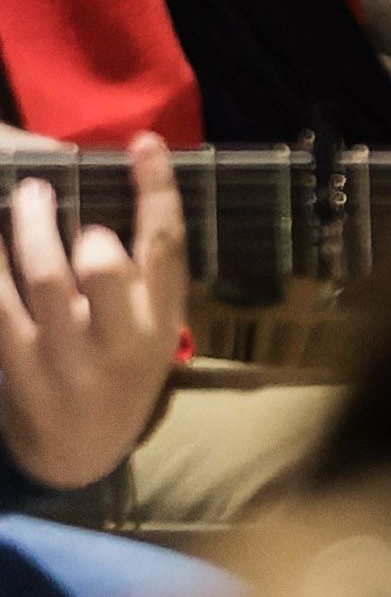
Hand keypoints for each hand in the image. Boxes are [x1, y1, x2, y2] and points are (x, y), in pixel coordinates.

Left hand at [0, 133, 187, 490]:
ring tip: (24, 193)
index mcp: (161, 322)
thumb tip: (117, 197)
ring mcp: (63, 355)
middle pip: (105, 271)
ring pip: (43, 281)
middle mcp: (118, 339)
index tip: (144, 144)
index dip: (156, 191)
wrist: (79, 453)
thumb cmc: (122, 372)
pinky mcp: (19, 364)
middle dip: (82, 222)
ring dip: (29, 229)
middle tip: (54, 190)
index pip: (166, 248)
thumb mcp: (154, 330)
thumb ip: (146, 275)